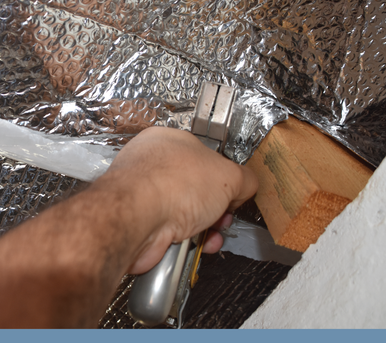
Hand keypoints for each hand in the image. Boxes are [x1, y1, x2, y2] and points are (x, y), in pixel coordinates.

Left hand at [99, 126, 257, 273]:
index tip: (234, 189)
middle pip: (195, 189)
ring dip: (203, 229)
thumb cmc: (168, 186)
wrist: (137, 219)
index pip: (204, 156)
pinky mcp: (139, 223)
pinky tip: (191, 244)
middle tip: (223, 215)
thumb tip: (248, 186)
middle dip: (215, 208)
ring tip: (209, 234)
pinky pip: (170, 234)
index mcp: (170, 141)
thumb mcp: (229, 176)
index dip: (223, 176)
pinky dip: (185, 243)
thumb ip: (245, 179)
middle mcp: (152, 165)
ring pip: (184, 215)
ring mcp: (143, 195)